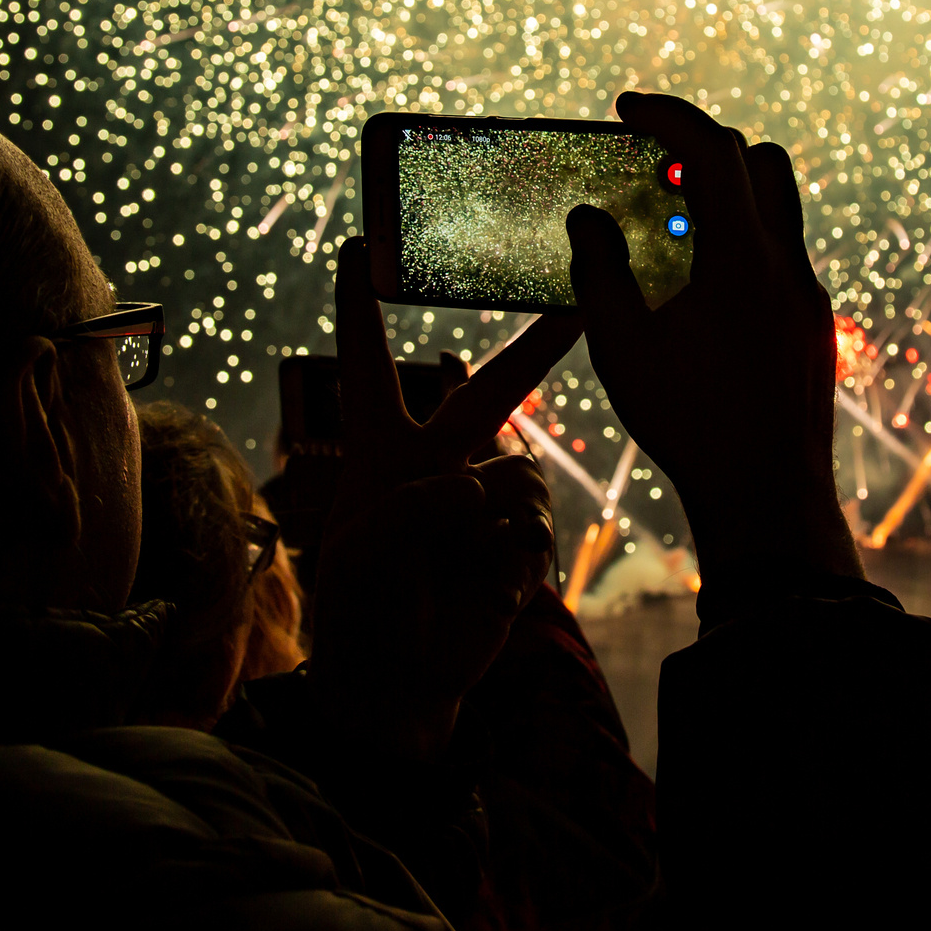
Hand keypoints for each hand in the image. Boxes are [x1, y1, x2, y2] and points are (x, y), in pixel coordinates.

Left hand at [306, 239, 581, 758]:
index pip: (366, 362)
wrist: (396, 685)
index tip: (357, 245)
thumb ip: (423, 501)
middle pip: (487, 389)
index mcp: (379, 450)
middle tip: (574, 300)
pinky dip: (512, 553)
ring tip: (463, 561)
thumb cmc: (362, 611)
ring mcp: (484, 500)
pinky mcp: (519, 541)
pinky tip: (490, 588)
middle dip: (534, 345)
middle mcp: (437, 462)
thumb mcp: (366, 546)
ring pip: (516, 470)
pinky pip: (532, 520)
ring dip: (492, 513)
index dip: (361, 305)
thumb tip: (487, 487)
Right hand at [566, 92, 859, 591]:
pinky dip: (742, 239)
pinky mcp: (814, 327)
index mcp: (742, 257)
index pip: (712, 148)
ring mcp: (808, 296)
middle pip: (759, 161)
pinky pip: (782, 255)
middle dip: (702, 144)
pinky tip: (700, 284)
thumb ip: (600, 270)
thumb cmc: (690, 425)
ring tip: (671, 220)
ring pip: (779, 208)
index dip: (667, 115)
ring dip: (728, 193)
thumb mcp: (622, 347)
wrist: (769, 500)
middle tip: (650, 157)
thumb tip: (588, 217)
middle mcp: (787, 265)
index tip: (626, 107)